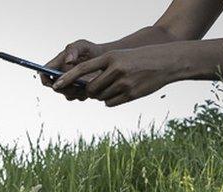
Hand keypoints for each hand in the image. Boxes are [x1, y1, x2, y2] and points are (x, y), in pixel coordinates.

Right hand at [43, 39, 105, 99]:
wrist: (105, 58)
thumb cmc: (91, 50)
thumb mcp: (82, 45)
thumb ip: (73, 50)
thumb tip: (68, 61)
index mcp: (57, 66)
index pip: (45, 75)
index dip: (46, 79)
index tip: (53, 81)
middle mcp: (61, 77)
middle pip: (56, 88)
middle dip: (64, 87)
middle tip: (75, 83)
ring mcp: (70, 86)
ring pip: (67, 94)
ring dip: (75, 91)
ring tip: (86, 83)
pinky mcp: (79, 92)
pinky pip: (78, 97)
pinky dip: (84, 93)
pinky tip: (92, 85)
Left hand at [54, 44, 181, 106]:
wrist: (167, 62)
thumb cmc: (139, 60)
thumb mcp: (120, 58)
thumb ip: (103, 70)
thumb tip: (86, 90)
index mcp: (111, 57)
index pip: (82, 69)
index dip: (67, 78)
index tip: (56, 85)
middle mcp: (116, 69)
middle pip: (90, 89)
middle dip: (90, 92)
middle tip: (96, 88)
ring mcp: (124, 83)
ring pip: (99, 97)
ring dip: (102, 96)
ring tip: (115, 86)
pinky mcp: (131, 94)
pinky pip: (109, 103)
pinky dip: (110, 100)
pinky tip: (121, 92)